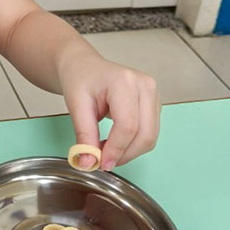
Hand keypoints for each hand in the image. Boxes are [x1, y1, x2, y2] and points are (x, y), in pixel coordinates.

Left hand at [59, 51, 159, 169]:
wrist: (84, 66)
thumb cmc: (80, 79)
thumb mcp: (75, 105)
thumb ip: (84, 135)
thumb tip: (88, 163)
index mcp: (124, 82)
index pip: (128, 125)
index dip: (116, 149)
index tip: (100, 163)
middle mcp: (145, 86)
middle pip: (145, 134)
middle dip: (124, 154)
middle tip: (102, 162)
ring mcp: (153, 94)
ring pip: (150, 137)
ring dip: (129, 151)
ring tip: (105, 149)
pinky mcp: (154, 104)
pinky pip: (149, 133)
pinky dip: (133, 144)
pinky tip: (115, 142)